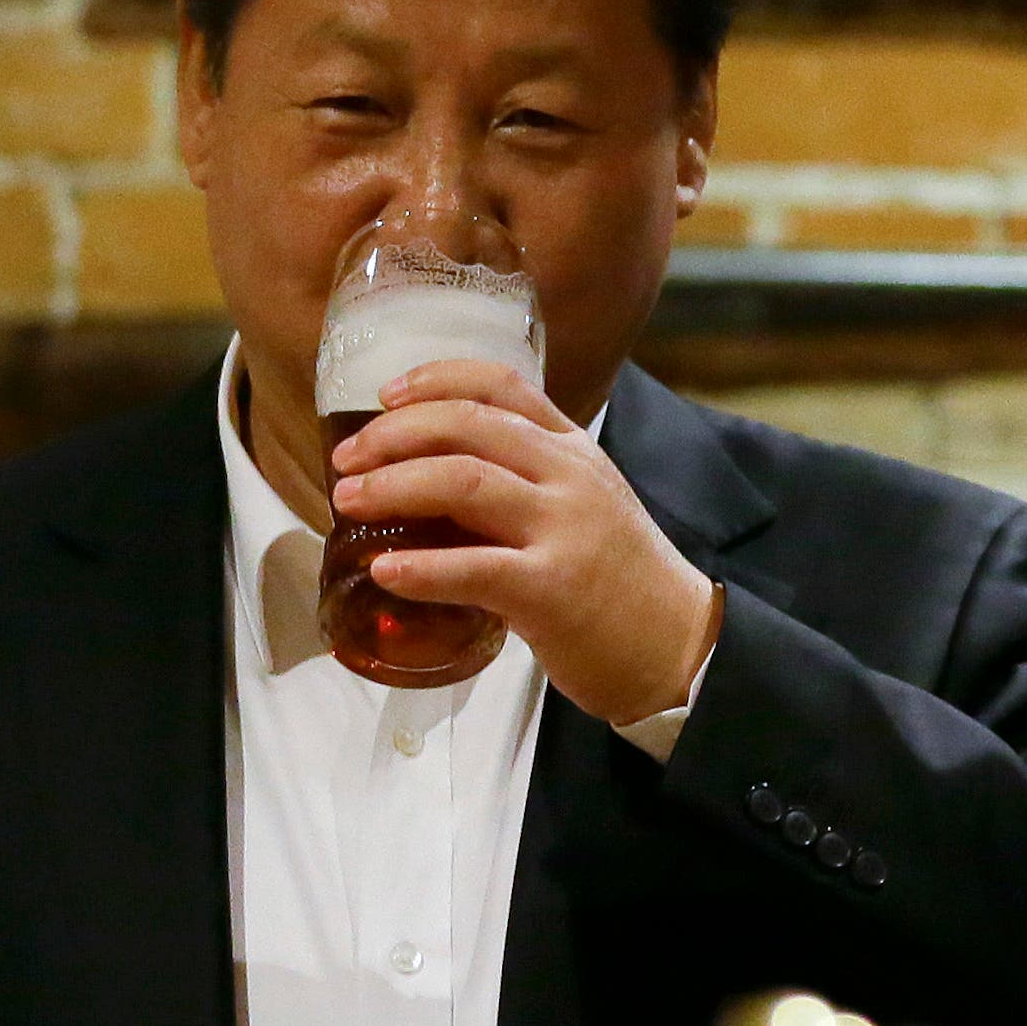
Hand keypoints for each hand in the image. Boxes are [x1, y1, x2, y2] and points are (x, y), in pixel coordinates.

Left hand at [328, 359, 718, 724]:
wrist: (679, 645)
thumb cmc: (621, 580)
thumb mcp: (585, 505)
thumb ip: (527, 481)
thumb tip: (434, 480)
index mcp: (574, 449)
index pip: (502, 384)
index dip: (434, 380)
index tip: (386, 395)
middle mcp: (570, 476)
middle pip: (468, 425)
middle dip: (392, 435)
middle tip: (347, 460)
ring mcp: (563, 530)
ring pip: (463, 482)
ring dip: (392, 487)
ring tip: (348, 501)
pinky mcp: (552, 590)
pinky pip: (473, 569)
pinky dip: (420, 568)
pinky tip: (384, 570)